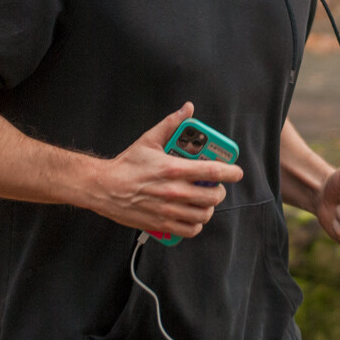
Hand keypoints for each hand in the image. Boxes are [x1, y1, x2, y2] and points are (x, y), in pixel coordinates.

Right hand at [94, 102, 243, 238]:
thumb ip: (171, 124)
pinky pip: (189, 230)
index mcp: (173, 169)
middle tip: (216, 187)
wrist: (103, 188)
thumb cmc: (127, 165)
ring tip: (204, 202)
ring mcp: (168, 210)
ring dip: (209, 208)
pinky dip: (196, 225)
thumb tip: (187, 109)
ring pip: (203, 215)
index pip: (212, 171)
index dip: (230, 172)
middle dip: (220, 191)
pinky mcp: (161, 224)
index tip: (236, 172)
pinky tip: (193, 216)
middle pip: (212, 196)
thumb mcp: (149, 140)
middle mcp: (173, 191)